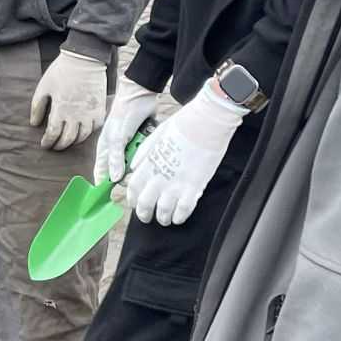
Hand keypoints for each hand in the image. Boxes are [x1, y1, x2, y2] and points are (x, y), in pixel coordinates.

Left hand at [28, 47, 107, 149]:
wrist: (85, 59)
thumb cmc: (62, 71)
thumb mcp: (44, 87)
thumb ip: (38, 107)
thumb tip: (34, 124)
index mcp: (60, 110)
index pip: (53, 134)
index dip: (48, 142)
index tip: (44, 144)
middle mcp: (76, 115)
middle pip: (68, 139)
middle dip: (59, 146)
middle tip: (55, 146)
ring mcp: (90, 113)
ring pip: (83, 136)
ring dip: (74, 142)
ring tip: (68, 141)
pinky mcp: (100, 108)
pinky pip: (96, 127)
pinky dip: (89, 133)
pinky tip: (83, 132)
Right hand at [93, 69, 162, 188]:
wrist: (141, 94)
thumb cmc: (124, 113)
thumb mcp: (118, 138)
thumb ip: (115, 159)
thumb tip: (115, 180)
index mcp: (105, 150)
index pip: (102, 174)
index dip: (106, 186)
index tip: (113, 196)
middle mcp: (117, 151)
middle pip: (122, 172)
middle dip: (130, 172)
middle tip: (136, 168)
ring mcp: (130, 147)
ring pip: (135, 163)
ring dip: (140, 158)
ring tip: (142, 145)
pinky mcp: (142, 142)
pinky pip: (145, 153)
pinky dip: (147, 148)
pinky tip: (148, 139)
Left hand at [120, 76, 246, 224]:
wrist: (207, 121)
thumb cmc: (184, 124)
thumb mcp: (156, 135)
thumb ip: (144, 153)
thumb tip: (134, 166)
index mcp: (149, 163)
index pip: (133, 188)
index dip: (132, 199)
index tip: (136, 203)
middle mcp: (159, 176)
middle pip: (144, 204)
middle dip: (144, 215)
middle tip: (148, 217)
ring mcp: (176, 184)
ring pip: (163, 212)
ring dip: (162, 219)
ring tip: (165, 219)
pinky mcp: (194, 187)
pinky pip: (183, 210)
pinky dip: (179, 217)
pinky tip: (179, 217)